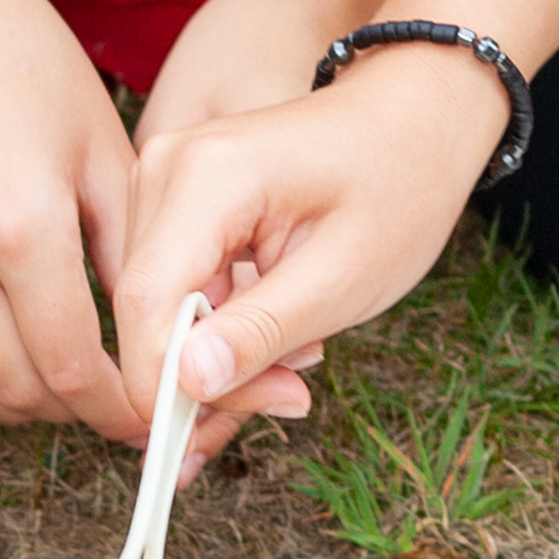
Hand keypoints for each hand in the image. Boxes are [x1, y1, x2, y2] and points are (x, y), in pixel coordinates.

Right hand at [0, 0, 147, 431]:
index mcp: (23, 226)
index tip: (148, 417)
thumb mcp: (104, 148)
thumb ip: (133, 255)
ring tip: (55, 384)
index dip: (119, 411)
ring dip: (14, 403)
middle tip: (109, 400)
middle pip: (18, 390)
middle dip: (74, 411)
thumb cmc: (24, 62)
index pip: (76, 369)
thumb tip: (160, 338)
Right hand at [111, 39, 501, 441]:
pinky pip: (170, 286)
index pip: (144, 304)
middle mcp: (163, 166)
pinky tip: (272, 333)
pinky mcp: (170, 197)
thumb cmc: (396, 187)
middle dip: (202, 376)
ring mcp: (161, 178)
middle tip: (289, 397)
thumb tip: (187, 386)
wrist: (414, 118)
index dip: (165, 387)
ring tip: (296, 355)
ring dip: (214, 353)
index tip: (210, 440)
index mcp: (206, 176)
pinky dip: (214, 326)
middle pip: (144, 310)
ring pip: (153, 306)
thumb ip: (260, 333)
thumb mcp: (342, 276)